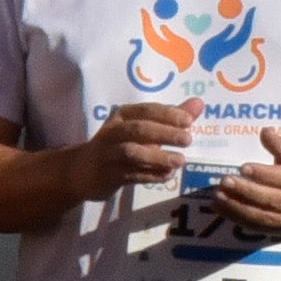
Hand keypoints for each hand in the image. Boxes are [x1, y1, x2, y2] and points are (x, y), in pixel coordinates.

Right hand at [78, 99, 200, 196]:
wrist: (81, 171)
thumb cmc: (118, 144)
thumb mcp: (140, 127)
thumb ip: (170, 117)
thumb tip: (198, 104)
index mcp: (122, 116)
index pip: (146, 110)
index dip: (167, 114)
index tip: (189, 121)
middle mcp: (113, 132)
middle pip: (138, 129)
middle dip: (164, 133)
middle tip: (187, 139)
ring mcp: (108, 154)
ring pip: (133, 153)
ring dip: (158, 156)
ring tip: (180, 160)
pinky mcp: (107, 175)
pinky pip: (131, 175)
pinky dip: (150, 175)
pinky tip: (167, 176)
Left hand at [211, 130, 280, 233]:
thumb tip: (265, 132)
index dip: (264, 174)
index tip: (243, 167)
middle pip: (274, 200)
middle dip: (247, 192)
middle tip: (225, 182)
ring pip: (265, 217)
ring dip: (239, 208)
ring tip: (218, 197)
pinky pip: (261, 229)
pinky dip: (240, 220)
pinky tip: (223, 210)